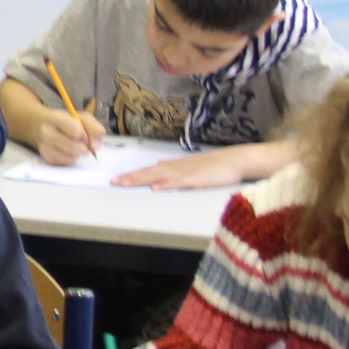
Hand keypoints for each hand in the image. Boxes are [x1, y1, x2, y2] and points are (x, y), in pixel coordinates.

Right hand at [37, 107, 104, 163]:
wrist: (41, 126)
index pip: (76, 131)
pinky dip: (72, 159)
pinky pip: (68, 163)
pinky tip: (67, 151)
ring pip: (72, 158)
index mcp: (55, 118)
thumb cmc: (65, 122)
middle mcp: (46, 133)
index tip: (83, 133)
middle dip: (84, 146)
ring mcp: (44, 147)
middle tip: (81, 141)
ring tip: (74, 146)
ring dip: (78, 154)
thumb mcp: (81, 117)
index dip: (84, 134)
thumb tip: (95, 147)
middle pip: (75, 147)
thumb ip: (94, 127)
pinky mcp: (47, 159)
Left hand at [115, 145, 255, 190]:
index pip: (148, 171)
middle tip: (112, 182)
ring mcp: (185, 173)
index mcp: (173, 165)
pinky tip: (155, 188)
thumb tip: (158, 167)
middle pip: (148, 173)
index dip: (132, 175)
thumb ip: (174, 168)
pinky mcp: (196, 179)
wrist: (236, 160)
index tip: (116, 179)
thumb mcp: (190, 166)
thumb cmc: (215, 165)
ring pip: (158, 176)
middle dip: (130, 178)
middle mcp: (175, 167)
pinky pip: (178, 183)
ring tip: (125, 184)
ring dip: (141, 180)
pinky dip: (165, 185)